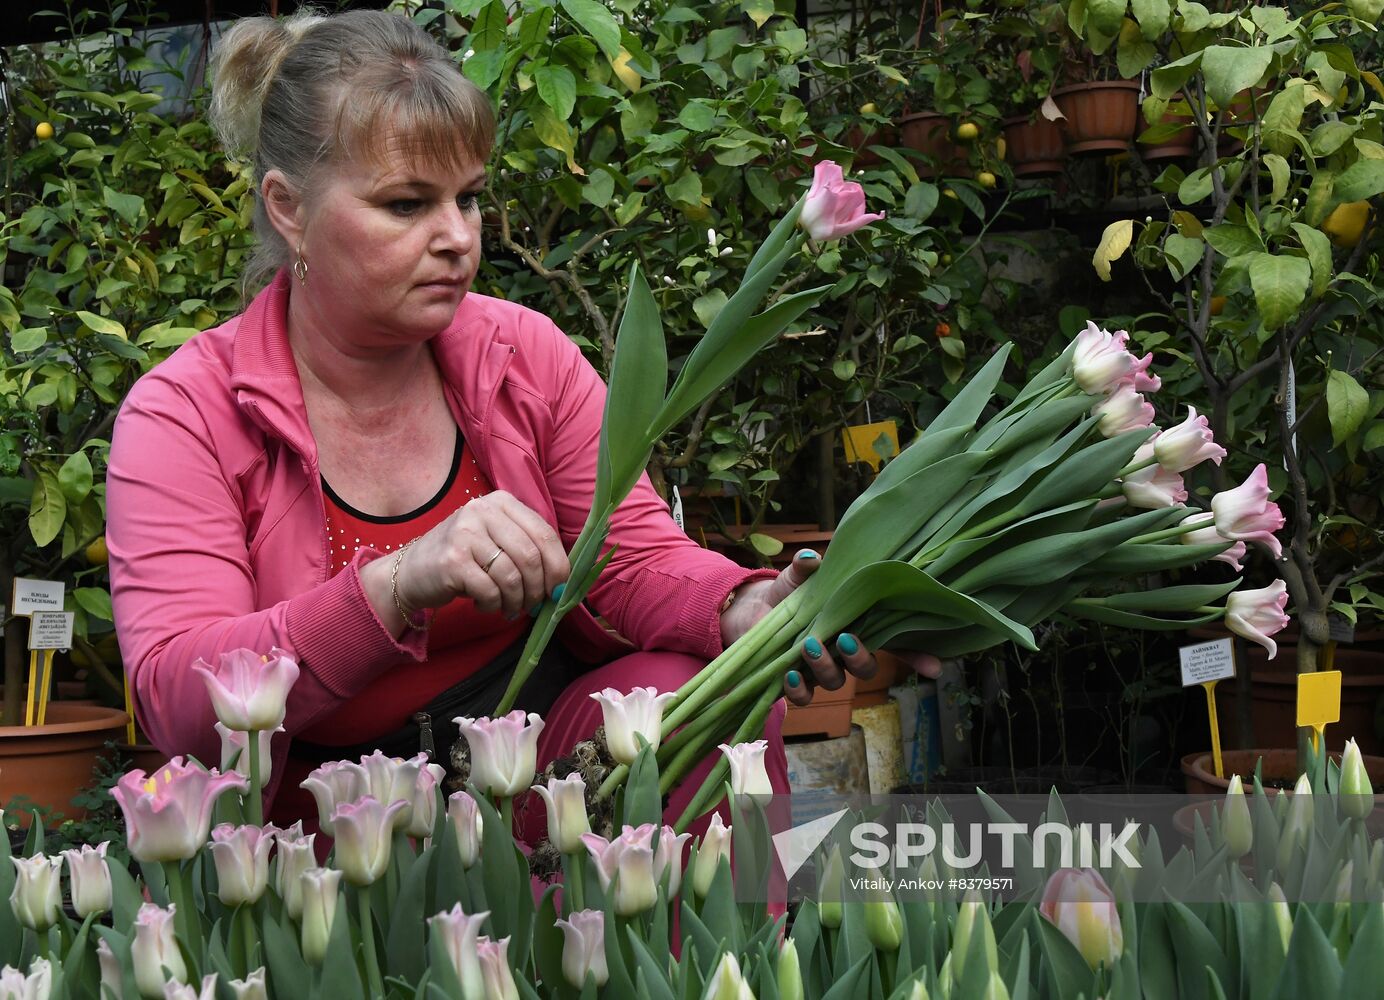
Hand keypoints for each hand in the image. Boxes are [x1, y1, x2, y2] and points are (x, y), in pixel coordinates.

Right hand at [397, 490, 569, 618]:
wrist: (412, 571)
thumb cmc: (464, 559)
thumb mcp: (497, 540)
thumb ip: (528, 550)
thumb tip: (563, 582)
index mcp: (502, 502)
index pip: (544, 533)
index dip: (558, 566)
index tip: (559, 589)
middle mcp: (482, 510)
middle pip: (531, 556)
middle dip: (538, 589)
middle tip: (533, 605)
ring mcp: (465, 533)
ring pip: (512, 576)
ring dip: (516, 601)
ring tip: (508, 608)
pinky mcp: (452, 560)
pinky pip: (490, 591)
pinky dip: (494, 605)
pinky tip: (485, 604)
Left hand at [715, 548, 941, 706]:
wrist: (750, 610)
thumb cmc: (787, 592)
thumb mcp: (799, 576)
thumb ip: (808, 567)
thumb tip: (811, 558)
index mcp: (857, 626)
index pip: (894, 644)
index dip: (917, 657)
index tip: (936, 668)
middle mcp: (843, 653)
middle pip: (867, 668)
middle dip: (860, 658)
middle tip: (844, 639)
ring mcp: (820, 671)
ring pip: (836, 682)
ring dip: (826, 668)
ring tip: (808, 647)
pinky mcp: (794, 682)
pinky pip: (803, 697)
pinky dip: (798, 689)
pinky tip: (790, 675)